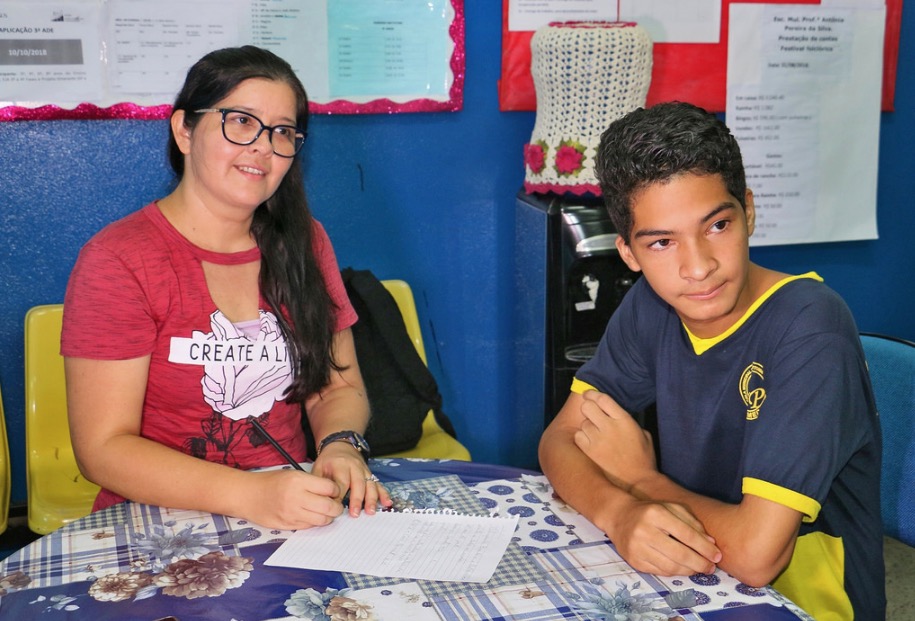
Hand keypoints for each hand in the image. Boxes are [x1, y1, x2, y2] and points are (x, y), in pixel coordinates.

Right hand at [243, 469, 343, 529]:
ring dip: (328, 517)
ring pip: (322, 520)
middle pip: (329, 507)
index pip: (329, 488)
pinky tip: (312, 516)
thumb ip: (312, 482)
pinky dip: (315, 522)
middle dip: (337, 507)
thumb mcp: (292, 474)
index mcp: (299, 481)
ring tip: (326, 512)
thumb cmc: (271, 482)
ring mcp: (291, 514)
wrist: (248, 495)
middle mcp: (296, 498)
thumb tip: (332, 492)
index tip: (335, 491)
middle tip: (336, 505)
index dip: (336, 490)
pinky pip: (309, 526)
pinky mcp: (287, 525)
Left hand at [311, 442, 392, 515]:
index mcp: (340, 464)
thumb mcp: (318, 468)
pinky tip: (387, 503)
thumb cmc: (327, 461)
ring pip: (370, 484)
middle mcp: (354, 466)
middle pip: (358, 483)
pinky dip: (384, 494)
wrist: (340, 446)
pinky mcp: (370, 474)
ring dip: (371, 499)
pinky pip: (378, 484)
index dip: (339, 496)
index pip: (341, 482)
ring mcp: (364, 470)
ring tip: (370, 512)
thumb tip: (321, 501)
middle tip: (355, 514)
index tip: (335, 508)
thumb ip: (319, 484)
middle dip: (357, 499)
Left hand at [574, 390, 655, 489]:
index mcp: (624, 420)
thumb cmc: (643, 459)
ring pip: (583, 423)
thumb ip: (629, 423)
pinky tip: (590, 443)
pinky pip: (578, 437)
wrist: (637, 481)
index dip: (593, 394)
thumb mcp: (644, 435)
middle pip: (588, 406)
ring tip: (595, 434)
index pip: (603, 399)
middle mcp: (609, 427)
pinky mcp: (590, 451)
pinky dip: (582, 438)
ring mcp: (598, 439)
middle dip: (588, 408)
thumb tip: (617, 417)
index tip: (588, 394)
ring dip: (587, 426)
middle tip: (591, 414)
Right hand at [607, 496, 721, 575]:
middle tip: (711, 568)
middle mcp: (644, 531)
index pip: (687, 535)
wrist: (619, 516)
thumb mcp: (671, 508)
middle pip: (680, 554)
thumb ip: (692, 523)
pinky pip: (660, 571)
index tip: (717, 556)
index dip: (705, 548)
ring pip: (670, 566)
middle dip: (700, 563)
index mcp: (656, 514)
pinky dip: (675, 572)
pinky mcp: (633, 561)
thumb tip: (711, 543)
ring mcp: (637, 548)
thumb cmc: (650, 511)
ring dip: (689, 571)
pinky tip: (683, 569)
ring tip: (699, 569)